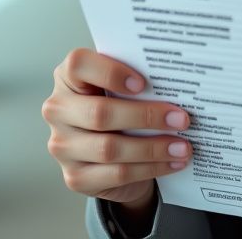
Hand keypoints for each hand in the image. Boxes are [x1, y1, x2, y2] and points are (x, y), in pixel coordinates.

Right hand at [42, 49, 191, 219]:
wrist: (108, 152)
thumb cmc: (117, 106)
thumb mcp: (121, 88)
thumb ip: (136, 79)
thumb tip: (177, 84)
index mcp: (67, 78)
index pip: (78, 64)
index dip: (110, 72)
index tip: (143, 83)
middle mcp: (58, 110)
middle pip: (100, 112)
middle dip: (146, 116)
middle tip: (181, 118)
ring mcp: (62, 146)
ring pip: (109, 148)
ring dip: (152, 148)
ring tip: (182, 146)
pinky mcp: (75, 177)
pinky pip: (116, 174)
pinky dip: (149, 169)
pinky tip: (171, 163)